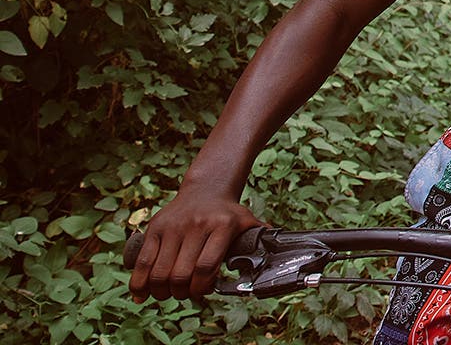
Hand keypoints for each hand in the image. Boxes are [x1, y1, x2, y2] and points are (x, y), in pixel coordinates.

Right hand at [128, 188, 261, 299]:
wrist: (206, 189)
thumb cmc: (227, 213)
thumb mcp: (246, 221)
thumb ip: (260, 237)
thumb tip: (277, 253)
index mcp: (222, 226)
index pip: (206, 266)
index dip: (202, 288)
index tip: (203, 292)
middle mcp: (197, 225)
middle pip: (180, 274)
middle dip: (181, 293)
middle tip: (185, 294)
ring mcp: (173, 227)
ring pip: (159, 272)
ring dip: (161, 292)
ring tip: (167, 293)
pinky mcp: (154, 228)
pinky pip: (142, 262)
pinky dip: (138, 283)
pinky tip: (142, 294)